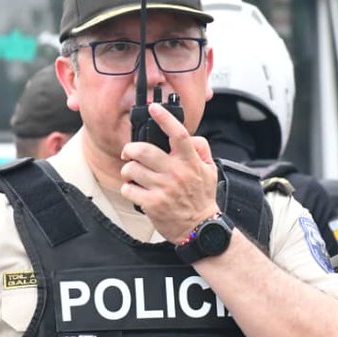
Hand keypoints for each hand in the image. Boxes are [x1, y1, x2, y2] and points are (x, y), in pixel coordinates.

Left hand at [120, 102, 218, 242]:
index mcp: (190, 162)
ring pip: (132, 170)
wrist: (200, 228)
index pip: (178, 134)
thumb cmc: (202, 198)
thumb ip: (201, 149)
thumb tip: (189, 137)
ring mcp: (163, 189)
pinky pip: (129, 189)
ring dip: (127, 170)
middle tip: (128, 152)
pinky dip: (127, 188)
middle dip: (130, 149)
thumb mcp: (210, 170)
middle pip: (144, 150)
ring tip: (131, 173)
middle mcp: (176, 173)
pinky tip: (134, 190)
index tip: (154, 108)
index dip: (165, 118)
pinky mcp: (152, 204)